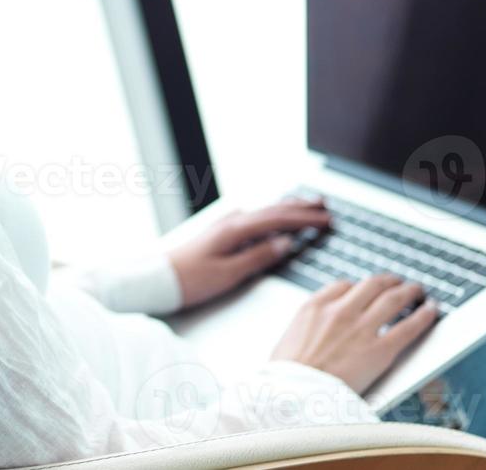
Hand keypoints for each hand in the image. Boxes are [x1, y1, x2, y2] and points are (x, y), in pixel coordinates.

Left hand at [167, 196, 332, 310]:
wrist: (158, 279)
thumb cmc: (190, 279)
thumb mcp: (229, 274)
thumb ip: (258, 257)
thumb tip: (285, 244)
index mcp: (236, 229)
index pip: (278, 220)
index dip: (305, 219)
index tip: (327, 219)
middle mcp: (231, 222)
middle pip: (273, 210)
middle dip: (300, 208)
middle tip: (324, 206)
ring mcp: (225, 225)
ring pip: (264, 212)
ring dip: (286, 208)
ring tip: (306, 205)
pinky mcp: (220, 233)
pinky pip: (254, 218)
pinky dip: (271, 216)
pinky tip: (273, 218)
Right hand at [270, 273, 438, 394]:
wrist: (296, 396)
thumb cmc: (286, 376)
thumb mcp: (287, 339)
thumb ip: (306, 328)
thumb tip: (313, 333)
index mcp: (314, 307)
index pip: (342, 286)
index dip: (358, 287)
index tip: (364, 290)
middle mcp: (340, 311)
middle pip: (371, 285)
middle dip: (386, 282)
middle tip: (396, 282)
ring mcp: (361, 329)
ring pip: (392, 299)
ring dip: (408, 291)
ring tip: (417, 290)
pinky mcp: (380, 350)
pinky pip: (408, 327)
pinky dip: (424, 315)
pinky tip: (432, 310)